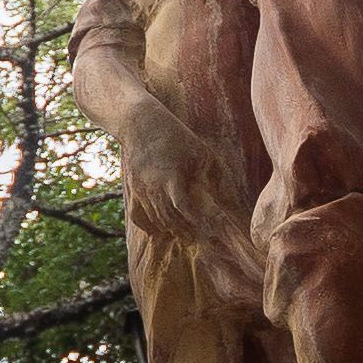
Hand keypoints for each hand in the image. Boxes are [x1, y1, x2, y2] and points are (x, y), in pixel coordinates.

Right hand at [120, 108, 245, 245]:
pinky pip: (138, 217)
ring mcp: (140, 190)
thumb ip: (216, 178)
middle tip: (197, 238)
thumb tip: (230, 200)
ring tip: (184, 235)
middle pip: (170, 219)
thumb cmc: (176, 136)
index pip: (185, 209)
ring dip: (170, 230)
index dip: (197, 222)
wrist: (140, 123)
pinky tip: (160, 230)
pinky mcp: (132, 190)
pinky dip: (149, 227)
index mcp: (173, 177)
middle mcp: (154, 187)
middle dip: (184, 231)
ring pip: (155, 220)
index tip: (208, 228)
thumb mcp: (201, 153)